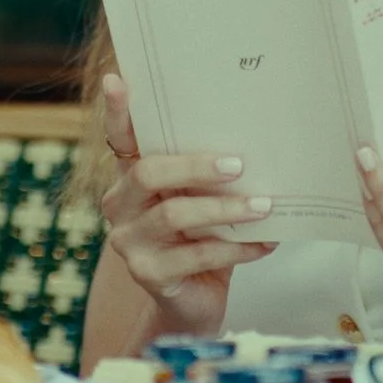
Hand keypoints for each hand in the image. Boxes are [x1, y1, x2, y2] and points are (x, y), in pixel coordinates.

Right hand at [97, 74, 276, 332]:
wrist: (193, 302)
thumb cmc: (201, 238)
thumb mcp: (199, 199)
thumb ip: (205, 173)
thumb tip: (255, 137)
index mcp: (130, 177)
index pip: (119, 138)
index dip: (117, 111)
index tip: (117, 79)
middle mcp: (120, 205)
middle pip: (149, 174)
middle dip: (196, 166)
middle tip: (238, 163)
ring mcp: (130, 242)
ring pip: (175, 215)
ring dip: (225, 210)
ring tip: (264, 205)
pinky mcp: (149, 275)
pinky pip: (197, 254)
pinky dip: (236, 247)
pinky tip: (265, 242)